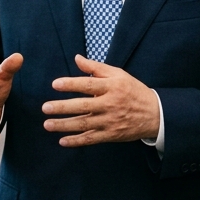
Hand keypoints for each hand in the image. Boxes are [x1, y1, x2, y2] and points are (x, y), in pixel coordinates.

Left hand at [42, 55, 159, 146]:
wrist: (154, 114)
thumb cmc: (133, 91)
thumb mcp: (118, 74)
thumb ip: (96, 67)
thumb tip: (77, 58)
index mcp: (112, 87)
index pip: (88, 85)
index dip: (71, 84)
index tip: (55, 84)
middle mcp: (110, 104)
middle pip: (83, 106)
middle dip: (62, 108)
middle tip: (45, 108)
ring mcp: (110, 121)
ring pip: (84, 124)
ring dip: (64, 125)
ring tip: (48, 124)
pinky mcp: (111, 135)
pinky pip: (91, 139)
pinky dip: (76, 141)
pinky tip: (62, 141)